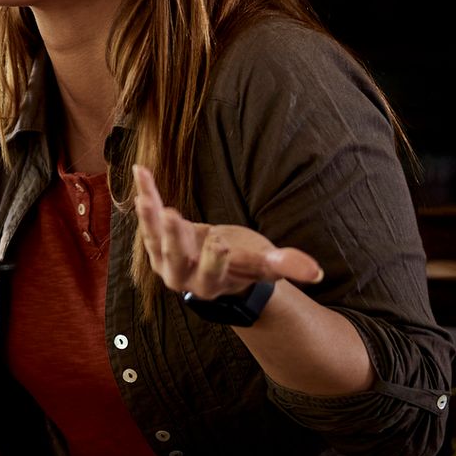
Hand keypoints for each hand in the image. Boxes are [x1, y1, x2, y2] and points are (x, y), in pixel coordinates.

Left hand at [131, 164, 322, 299]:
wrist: (214, 265)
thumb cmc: (244, 264)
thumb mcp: (264, 265)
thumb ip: (285, 266)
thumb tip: (315, 271)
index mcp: (211, 285)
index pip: (211, 274)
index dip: (214, 260)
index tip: (219, 243)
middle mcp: (182, 277)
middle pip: (175, 258)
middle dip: (173, 238)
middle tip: (171, 215)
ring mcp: (164, 260)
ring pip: (154, 239)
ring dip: (149, 217)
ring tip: (146, 197)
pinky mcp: (154, 241)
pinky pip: (148, 217)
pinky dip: (145, 194)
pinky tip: (141, 171)